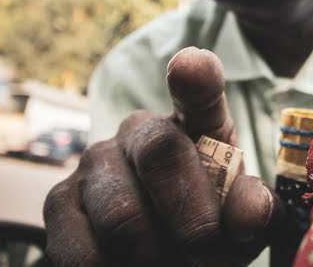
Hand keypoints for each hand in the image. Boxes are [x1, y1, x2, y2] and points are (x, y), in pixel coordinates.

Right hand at [43, 47, 284, 265]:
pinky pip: (84, 249)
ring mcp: (96, 161)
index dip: (196, 76)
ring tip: (172, 265)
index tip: (191, 65)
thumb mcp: (243, 218)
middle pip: (162, 156)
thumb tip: (252, 213)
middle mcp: (142, 129)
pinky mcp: (59, 201)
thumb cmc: (213, 225)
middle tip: (210, 255)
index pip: (198, 88)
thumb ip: (253, 208)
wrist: (167, 254)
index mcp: (197, 121)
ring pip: (122, 215)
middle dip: (193, 218)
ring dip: (155, 257)